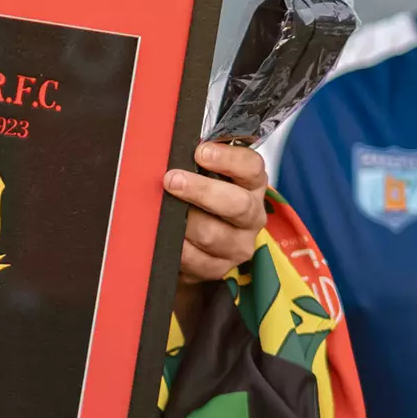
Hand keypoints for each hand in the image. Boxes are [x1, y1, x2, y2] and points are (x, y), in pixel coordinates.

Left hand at [163, 141, 268, 282]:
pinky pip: (197, 260)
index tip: (201, 152)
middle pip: (237, 205)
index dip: (227, 158)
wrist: (199, 240)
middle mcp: (251, 216)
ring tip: (165, 211)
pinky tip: (167, 237)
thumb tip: (168, 149)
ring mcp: (238, 245)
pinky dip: (178, 248)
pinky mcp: (219, 268)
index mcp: (251, 184)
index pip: (251, 167)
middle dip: (201, 191)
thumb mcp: (206, 173)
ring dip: (184, 221)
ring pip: (213, 234)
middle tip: (172, 180)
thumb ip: (195, 161)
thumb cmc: (202, 197)